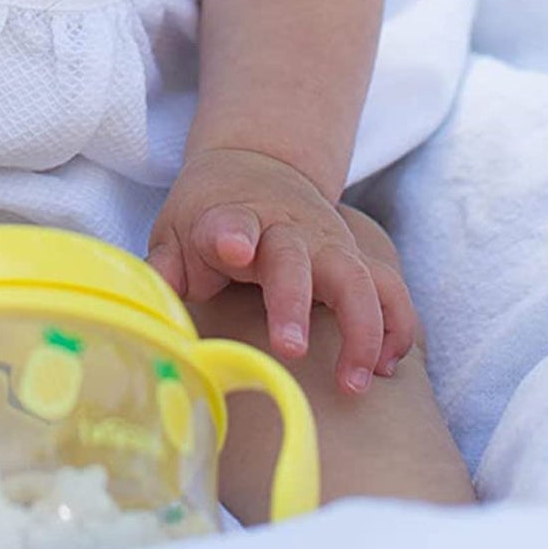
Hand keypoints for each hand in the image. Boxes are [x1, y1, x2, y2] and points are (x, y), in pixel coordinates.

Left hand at [146, 147, 416, 394]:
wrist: (259, 165)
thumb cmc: (210, 214)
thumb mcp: (177, 229)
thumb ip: (166, 266)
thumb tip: (151, 305)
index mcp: (231, 219)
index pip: (230, 223)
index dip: (231, 235)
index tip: (233, 247)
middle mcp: (285, 229)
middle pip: (296, 260)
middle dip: (295, 303)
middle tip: (291, 350)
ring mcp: (327, 243)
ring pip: (357, 278)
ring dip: (362, 329)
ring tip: (355, 383)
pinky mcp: (355, 258)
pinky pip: (388, 288)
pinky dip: (396, 325)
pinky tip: (389, 367)